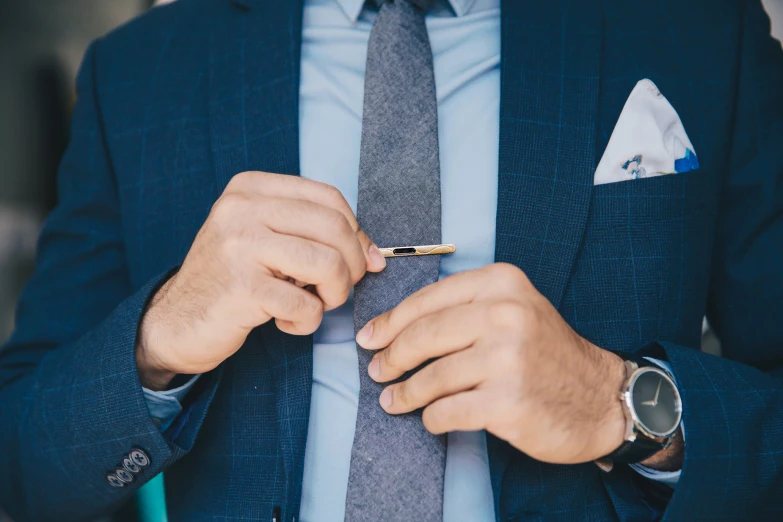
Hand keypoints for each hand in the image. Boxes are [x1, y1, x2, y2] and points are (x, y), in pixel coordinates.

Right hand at [137, 171, 385, 389]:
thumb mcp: (265, 239)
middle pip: (335, 228)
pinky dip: (307, 321)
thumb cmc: (233, 279)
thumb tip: (374, 255)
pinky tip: (285, 321)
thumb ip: (313, 234)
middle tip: (338, 289)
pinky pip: (306, 305)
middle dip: (353, 266)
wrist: (176, 320)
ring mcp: (239, 246)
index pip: (329, 197)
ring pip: (328, 264)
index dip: (356, 232)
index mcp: (250, 188)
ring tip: (314, 305)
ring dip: (334, 295)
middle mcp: (241, 208)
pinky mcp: (241, 288)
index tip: (361, 260)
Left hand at [355, 263, 627, 464]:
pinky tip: (432, 417)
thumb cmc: (546, 353)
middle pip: (423, 336)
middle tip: (376, 371)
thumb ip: (463, 308)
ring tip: (394, 400)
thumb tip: (393, 327)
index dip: (391, 322)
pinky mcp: (508, 401)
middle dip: (391, 357)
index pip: (428, 300)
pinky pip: (446, 411)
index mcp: (502, 283)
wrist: (600, 397)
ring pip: (431, 377)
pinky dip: (431, 417)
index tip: (370, 338)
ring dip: (405, 393)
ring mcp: (508, 358)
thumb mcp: (513, 308)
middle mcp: (505, 314)